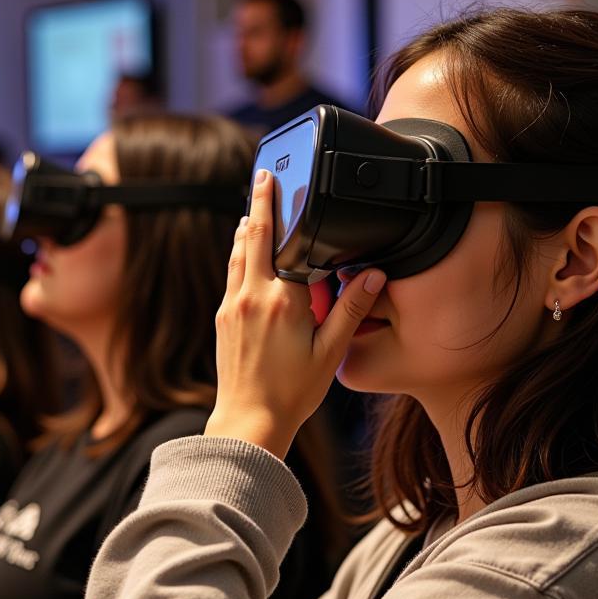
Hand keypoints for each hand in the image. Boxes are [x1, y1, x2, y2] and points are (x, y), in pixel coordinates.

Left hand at [205, 169, 385, 457]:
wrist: (248, 421)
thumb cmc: (292, 392)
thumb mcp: (330, 352)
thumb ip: (351, 310)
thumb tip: (374, 276)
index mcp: (283, 301)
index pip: (285, 243)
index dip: (285, 212)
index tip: (284, 184)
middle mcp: (252, 297)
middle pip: (254, 237)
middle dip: (259, 204)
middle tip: (263, 177)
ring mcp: (232, 306)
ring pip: (238, 254)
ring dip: (246, 228)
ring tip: (254, 208)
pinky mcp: (222, 318)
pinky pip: (231, 275)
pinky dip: (239, 255)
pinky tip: (245, 252)